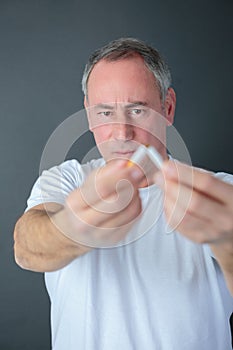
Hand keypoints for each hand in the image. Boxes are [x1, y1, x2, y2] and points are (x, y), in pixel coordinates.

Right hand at [53, 160, 143, 247]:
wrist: (75, 231)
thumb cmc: (82, 205)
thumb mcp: (85, 186)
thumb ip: (103, 173)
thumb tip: (123, 164)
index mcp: (75, 205)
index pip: (100, 189)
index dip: (117, 176)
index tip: (128, 166)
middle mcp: (85, 223)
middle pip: (116, 202)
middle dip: (130, 184)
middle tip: (136, 174)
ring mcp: (101, 234)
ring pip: (128, 211)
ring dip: (135, 194)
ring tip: (133, 185)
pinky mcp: (114, 239)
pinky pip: (133, 219)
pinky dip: (137, 205)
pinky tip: (133, 198)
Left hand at [155, 160, 232, 293]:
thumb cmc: (225, 202)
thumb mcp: (221, 186)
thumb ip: (199, 178)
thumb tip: (172, 169)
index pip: (207, 184)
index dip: (184, 173)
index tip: (168, 166)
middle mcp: (225, 218)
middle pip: (192, 202)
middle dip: (171, 187)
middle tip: (159, 176)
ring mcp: (212, 231)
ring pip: (182, 216)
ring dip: (167, 199)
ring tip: (164, 188)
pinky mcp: (199, 238)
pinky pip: (177, 224)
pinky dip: (168, 210)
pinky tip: (168, 201)